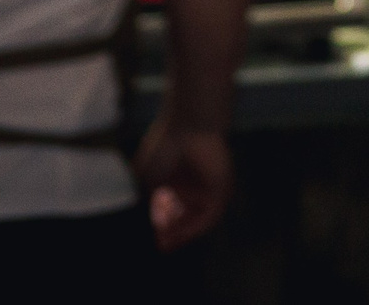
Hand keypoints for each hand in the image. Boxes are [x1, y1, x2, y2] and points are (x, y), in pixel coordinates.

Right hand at [134, 116, 232, 250]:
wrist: (188, 124)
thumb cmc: (165, 145)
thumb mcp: (147, 177)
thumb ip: (150, 200)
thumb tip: (151, 222)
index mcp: (180, 179)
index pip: (174, 209)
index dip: (164, 225)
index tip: (155, 237)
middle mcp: (196, 185)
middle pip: (187, 217)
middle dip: (174, 233)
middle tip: (162, 245)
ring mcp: (209, 187)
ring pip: (199, 218)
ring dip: (184, 233)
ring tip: (168, 243)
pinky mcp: (221, 188)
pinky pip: (211, 214)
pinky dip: (196, 227)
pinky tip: (182, 235)